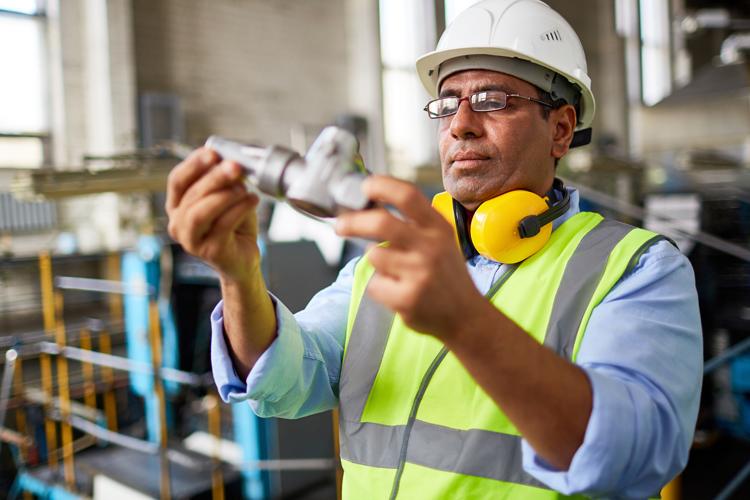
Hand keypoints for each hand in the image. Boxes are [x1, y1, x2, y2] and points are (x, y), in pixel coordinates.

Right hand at [166, 147, 259, 282]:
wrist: (243, 259)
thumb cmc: (234, 226)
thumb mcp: (228, 198)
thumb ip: (226, 181)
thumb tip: (232, 160)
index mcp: (178, 206)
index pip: (177, 181)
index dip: (193, 164)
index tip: (212, 152)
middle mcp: (178, 224)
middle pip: (192, 195)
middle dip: (215, 177)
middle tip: (235, 166)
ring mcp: (191, 241)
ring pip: (201, 213)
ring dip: (224, 195)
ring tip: (244, 188)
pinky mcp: (210, 252)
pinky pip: (223, 226)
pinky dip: (240, 209)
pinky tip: (253, 200)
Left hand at [335, 175, 484, 340]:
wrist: (464, 316)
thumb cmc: (445, 273)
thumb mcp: (439, 241)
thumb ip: (411, 223)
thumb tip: (370, 204)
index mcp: (438, 228)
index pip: (408, 196)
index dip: (382, 186)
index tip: (364, 186)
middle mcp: (431, 248)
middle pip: (382, 223)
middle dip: (354, 222)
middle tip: (340, 225)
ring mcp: (419, 274)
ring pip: (374, 255)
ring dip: (376, 261)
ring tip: (393, 270)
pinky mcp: (406, 299)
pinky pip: (374, 284)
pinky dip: (380, 287)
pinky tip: (398, 291)